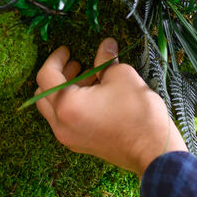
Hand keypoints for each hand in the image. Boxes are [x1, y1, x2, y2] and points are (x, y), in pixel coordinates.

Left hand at [34, 37, 186, 176]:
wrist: (154, 150)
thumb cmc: (137, 112)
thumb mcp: (121, 76)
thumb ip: (105, 59)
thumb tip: (106, 45)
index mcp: (66, 105)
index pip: (46, 76)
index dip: (55, 58)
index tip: (67, 50)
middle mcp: (60, 124)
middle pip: (43, 94)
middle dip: (58, 76)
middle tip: (77, 64)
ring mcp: (68, 138)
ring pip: (53, 109)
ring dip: (64, 91)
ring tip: (90, 79)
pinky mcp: (79, 144)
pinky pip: (64, 120)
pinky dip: (71, 105)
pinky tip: (94, 96)